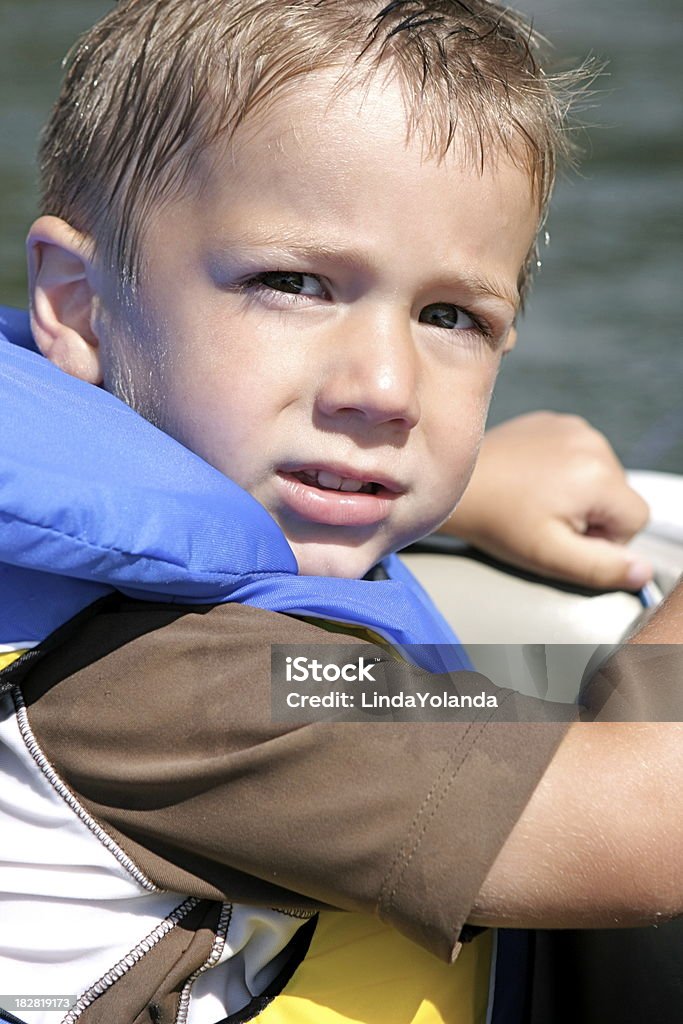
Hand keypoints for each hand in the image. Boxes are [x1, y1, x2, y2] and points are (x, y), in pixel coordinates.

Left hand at [441, 411, 651, 590]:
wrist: (455, 486)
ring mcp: (573, 427)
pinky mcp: (555, 421)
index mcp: (598, 475)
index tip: (564, 536)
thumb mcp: (550, 555)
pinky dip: (564, 472)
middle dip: (591, 515)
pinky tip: (532, 481)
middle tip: (545, 519)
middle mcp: (593, 442)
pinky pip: (580, 455)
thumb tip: (643, 571)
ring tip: (536, 500)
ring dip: (578, 494)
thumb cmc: (498, 522)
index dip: (605, 539)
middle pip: (619, 496)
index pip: (636, 519)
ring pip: (602, 476)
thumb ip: (602, 567)